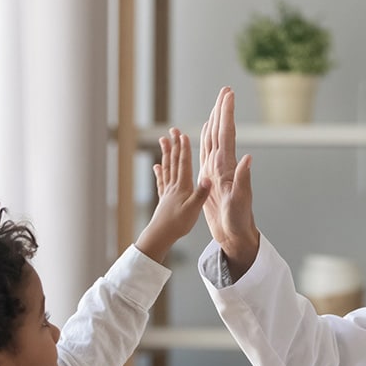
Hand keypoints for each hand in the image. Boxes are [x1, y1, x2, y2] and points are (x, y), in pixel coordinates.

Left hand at [136, 127, 209, 262]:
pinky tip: (156, 166)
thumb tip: (208, 178)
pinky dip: (159, 172)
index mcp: (183, 187)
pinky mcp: (163, 199)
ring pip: (167, 168)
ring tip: (163, 140)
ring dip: (166, 153)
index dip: (184, 149)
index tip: (183, 134)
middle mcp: (174, 186)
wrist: (161, 235)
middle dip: (175, 145)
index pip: (184, 164)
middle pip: (174, 161)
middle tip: (172, 130)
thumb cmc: (178, 224)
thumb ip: (201, 194)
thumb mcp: (194, 210)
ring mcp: (167, 191)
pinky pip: (161, 182)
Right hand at [198, 87, 258, 279]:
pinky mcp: (211, 177)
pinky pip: (206, 152)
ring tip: (216, 104)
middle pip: (221, 131)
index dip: (226, 113)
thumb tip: (248, 158)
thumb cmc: (238, 221)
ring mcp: (217, 170)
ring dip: (215, 120)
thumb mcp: (240, 202)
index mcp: (227, 166)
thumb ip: (244, 180)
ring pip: (214, 139)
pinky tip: (206, 131)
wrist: (235, 235)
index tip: (228, 94)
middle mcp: (223, 165)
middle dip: (223, 110)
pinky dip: (206, 138)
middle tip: (225, 89)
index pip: (227, 134)